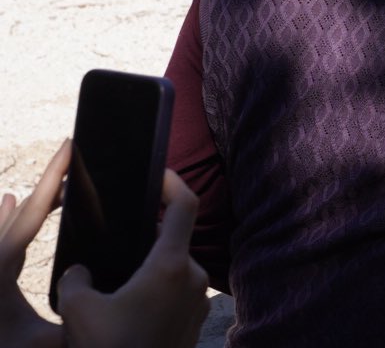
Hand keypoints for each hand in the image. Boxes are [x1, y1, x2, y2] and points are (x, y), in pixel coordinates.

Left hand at [0, 140, 69, 347]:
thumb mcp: (49, 341)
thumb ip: (76, 315)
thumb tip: (105, 292)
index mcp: (0, 267)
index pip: (32, 213)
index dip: (53, 178)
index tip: (68, 146)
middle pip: (22, 212)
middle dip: (50, 183)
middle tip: (76, 156)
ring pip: (10, 223)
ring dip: (33, 199)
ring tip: (56, 178)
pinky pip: (1, 237)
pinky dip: (11, 217)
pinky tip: (9, 200)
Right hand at [56, 170, 209, 347]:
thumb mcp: (76, 310)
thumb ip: (76, 278)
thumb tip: (82, 271)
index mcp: (171, 265)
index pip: (185, 205)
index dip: (173, 181)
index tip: (158, 172)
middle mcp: (193, 278)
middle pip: (176, 239)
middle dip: (150, 236)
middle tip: (122, 235)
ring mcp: (198, 301)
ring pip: (175, 268)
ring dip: (152, 267)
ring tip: (121, 276)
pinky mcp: (195, 321)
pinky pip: (178, 293)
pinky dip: (158, 290)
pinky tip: (131, 304)